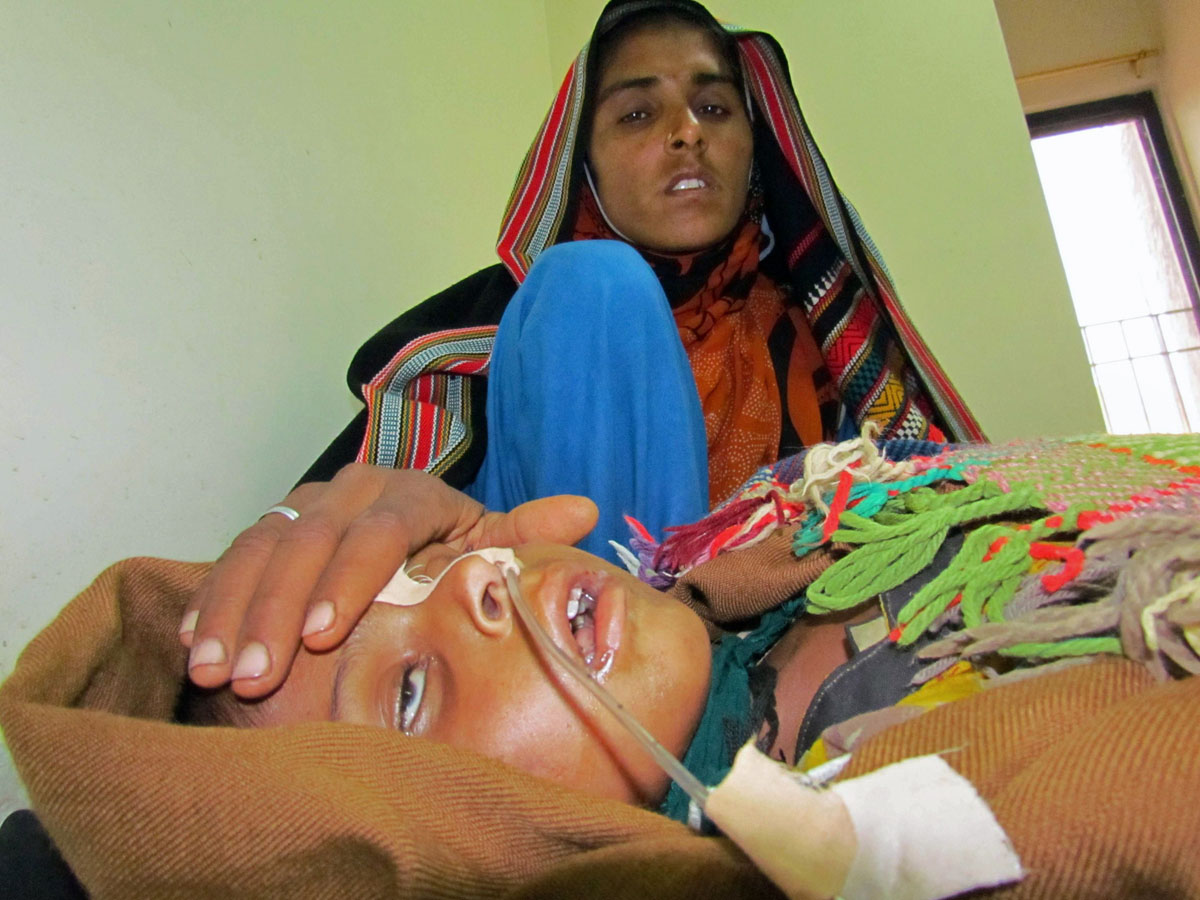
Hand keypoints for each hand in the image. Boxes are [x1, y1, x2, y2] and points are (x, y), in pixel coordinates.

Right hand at [179, 463, 597, 698]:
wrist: (402, 545)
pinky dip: (212, 599)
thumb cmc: (453, 557)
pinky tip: (194, 646)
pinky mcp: (270, 525)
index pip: (379, 529)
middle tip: (254, 673)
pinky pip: (232, 554)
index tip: (321, 633)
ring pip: (262, 547)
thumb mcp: (488, 548)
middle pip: (311, 541)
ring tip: (215, 670)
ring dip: (235, 609)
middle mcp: (353, 489)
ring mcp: (306, 504)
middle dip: (277, 608)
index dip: (347, 578)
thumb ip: (524, 536)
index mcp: (412, 493)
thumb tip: (585, 510)